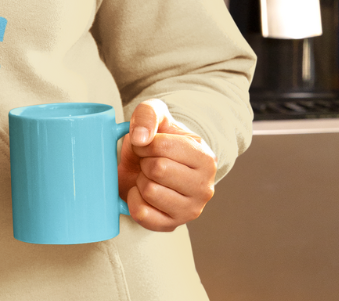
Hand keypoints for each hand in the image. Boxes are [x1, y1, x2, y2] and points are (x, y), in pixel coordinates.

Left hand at [117, 98, 216, 231]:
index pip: (162, 146)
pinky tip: (142, 193)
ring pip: (150, 191)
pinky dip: (134, 200)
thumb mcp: (153, 113)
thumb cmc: (155, 137)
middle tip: (148, 161)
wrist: (149, 162)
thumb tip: (141, 138)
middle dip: (143, 161)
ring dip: (140, 180)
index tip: (147, 143)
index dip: (145, 142)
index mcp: (204, 157)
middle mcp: (205, 187)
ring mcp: (191, 210)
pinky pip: (142, 214)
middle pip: (157, 170)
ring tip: (149, 176)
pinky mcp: (173, 225)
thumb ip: (147, 115)